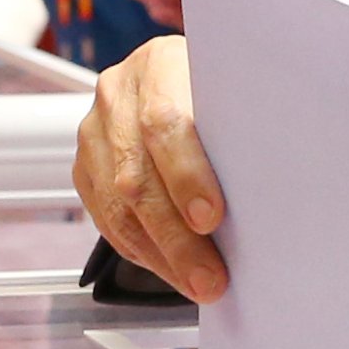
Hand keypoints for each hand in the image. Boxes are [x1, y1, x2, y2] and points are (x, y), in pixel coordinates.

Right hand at [75, 36, 227, 300]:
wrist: (170, 78)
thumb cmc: (215, 90)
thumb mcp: (231, 92)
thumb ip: (236, 133)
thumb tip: (264, 200)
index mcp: (158, 65)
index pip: (164, 122)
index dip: (186, 173)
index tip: (211, 217)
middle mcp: (116, 95)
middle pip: (137, 175)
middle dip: (176, 236)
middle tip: (210, 277)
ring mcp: (93, 132)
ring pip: (117, 206)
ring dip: (160, 254)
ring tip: (197, 284)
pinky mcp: (84, 167)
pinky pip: (106, 220)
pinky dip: (142, 251)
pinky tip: (171, 269)